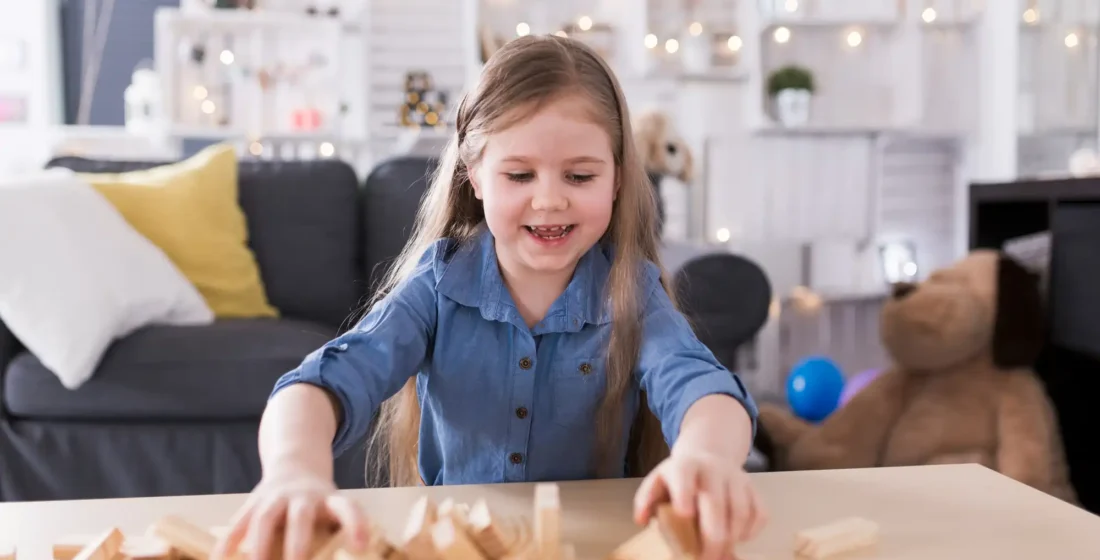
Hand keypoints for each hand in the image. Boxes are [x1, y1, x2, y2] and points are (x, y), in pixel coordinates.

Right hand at [212, 466, 370, 559]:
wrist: (296, 465)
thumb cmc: (320, 503)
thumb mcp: (334, 510)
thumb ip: (337, 533)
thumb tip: (348, 553)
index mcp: (331, 500)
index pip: (348, 509)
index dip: (356, 526)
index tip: (361, 546)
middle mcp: (304, 496)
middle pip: (301, 515)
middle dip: (298, 542)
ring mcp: (276, 497)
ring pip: (265, 517)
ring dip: (259, 545)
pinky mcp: (254, 502)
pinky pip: (240, 521)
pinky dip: (229, 541)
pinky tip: (220, 558)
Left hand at [633, 450, 766, 559]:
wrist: (708, 456)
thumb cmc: (679, 479)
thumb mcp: (658, 482)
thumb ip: (647, 500)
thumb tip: (641, 519)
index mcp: (685, 466)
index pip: (684, 475)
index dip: (684, 493)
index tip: (684, 514)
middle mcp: (713, 469)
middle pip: (716, 501)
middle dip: (711, 535)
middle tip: (705, 558)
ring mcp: (737, 478)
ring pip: (740, 510)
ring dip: (731, 537)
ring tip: (720, 553)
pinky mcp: (754, 489)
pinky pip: (760, 513)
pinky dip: (751, 532)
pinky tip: (738, 539)